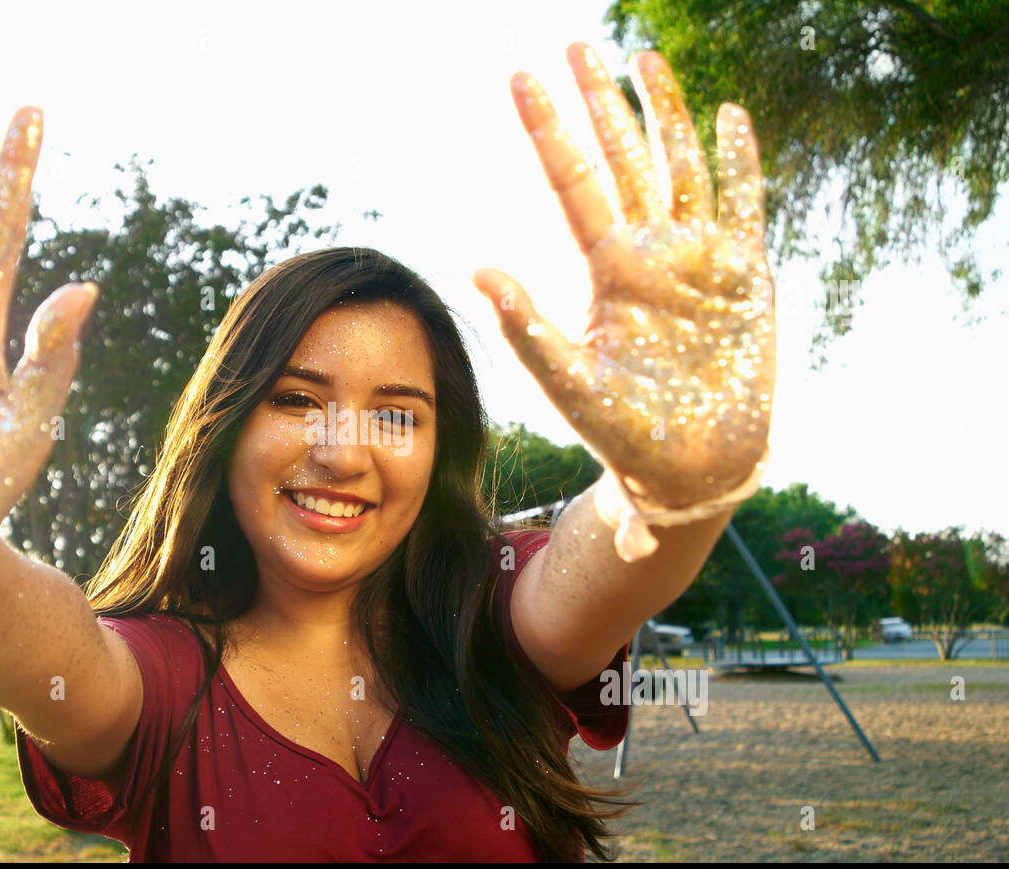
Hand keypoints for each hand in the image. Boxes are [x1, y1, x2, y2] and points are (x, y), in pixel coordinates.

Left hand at [473, 43, 774, 509]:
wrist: (692, 469)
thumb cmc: (626, 435)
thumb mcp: (572, 385)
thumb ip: (529, 331)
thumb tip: (476, 272)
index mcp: (607, 272)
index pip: (572, 183)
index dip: (549, 131)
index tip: (519, 78)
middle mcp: (649, 254)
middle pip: (623, 160)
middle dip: (601, 104)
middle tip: (577, 44)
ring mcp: (699, 259)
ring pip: (681, 168)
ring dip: (665, 115)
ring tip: (645, 60)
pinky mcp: (746, 275)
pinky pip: (745, 204)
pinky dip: (740, 161)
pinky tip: (730, 116)